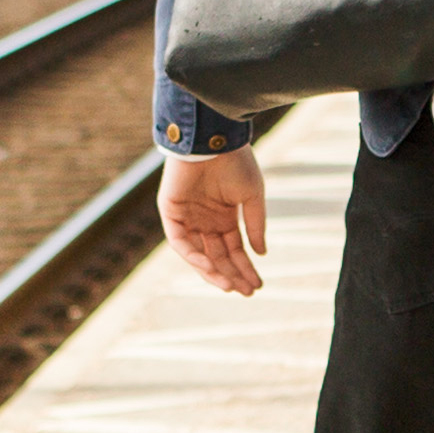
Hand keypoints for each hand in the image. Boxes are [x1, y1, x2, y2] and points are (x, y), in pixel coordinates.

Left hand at [160, 150, 269, 297]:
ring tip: (229, 286)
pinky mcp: (171, 212)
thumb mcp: (252, 197)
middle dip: (231, 275)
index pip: (234, 249)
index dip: (245, 268)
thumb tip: (262, 254)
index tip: (258, 285)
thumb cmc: (235, 163)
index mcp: (224, 216)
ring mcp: (187, 218)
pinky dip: (193, 256)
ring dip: (213, 271)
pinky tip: (210, 267)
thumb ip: (255, 225)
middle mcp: (205, 220)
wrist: (215, 140)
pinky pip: (180, 242)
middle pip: (217, 256)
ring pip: (198, 254)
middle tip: (246, 292)